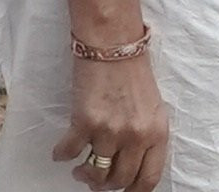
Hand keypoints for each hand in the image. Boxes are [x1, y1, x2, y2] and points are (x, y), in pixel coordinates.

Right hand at [57, 40, 169, 190]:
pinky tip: (61, 151)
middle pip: (119, 180)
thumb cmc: (133, 71)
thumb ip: (146, 136)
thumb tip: (130, 164)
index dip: (133, 191)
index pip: (148, 179)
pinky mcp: (85, 122)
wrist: (113, 42)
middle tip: (96, 180)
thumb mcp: (153, 106)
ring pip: (95, 173)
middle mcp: (136, 136)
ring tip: (80, 169)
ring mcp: (110, 131)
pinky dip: (62, 154)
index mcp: (157, 132)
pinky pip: (69, 152)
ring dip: (84, 174)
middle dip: (105, 185)